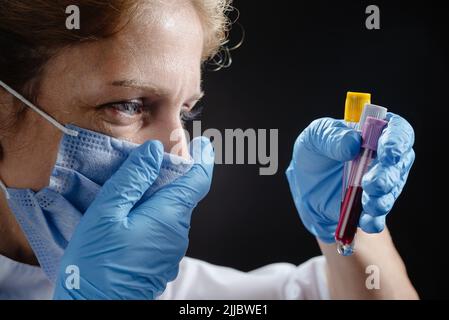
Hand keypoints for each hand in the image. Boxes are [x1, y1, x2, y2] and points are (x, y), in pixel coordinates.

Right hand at [53, 137, 213, 298]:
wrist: (97, 309)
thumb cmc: (96, 264)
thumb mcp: (107, 214)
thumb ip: (132, 180)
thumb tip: (153, 152)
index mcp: (169, 215)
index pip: (199, 180)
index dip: (204, 159)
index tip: (204, 144)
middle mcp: (178, 233)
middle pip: (183, 195)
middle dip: (171, 178)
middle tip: (149, 165)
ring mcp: (172, 251)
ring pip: (172, 213)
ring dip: (159, 199)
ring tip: (131, 193)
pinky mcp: (163, 262)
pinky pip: (164, 230)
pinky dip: (154, 217)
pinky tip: (130, 220)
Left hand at [286, 113, 414, 242]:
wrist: (305, 183)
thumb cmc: (315, 151)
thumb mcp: (314, 137)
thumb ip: (332, 136)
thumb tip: (353, 142)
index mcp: (374, 132)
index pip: (398, 130)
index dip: (398, 139)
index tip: (388, 151)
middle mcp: (384, 157)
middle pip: (400, 163)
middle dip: (388, 175)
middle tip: (370, 183)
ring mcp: (382, 182)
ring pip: (392, 190)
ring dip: (382, 199)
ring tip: (366, 203)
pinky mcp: (371, 205)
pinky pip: (379, 216)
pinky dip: (373, 219)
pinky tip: (364, 221)